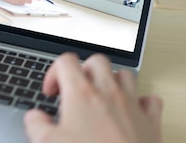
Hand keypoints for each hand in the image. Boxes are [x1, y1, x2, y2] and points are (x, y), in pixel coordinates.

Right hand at [24, 53, 162, 142]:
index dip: (54, 72)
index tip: (52, 92)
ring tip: (102, 96)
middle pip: (96, 61)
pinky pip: (150, 100)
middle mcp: (108, 92)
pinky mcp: (151, 122)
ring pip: (125, 75)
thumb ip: (36, 125)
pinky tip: (132, 111)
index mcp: (81, 93)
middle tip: (76, 89)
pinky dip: (141, 101)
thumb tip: (34, 117)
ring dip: (112, 81)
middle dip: (84, 70)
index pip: (65, 61)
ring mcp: (132, 105)